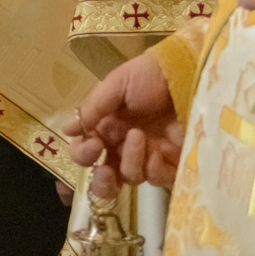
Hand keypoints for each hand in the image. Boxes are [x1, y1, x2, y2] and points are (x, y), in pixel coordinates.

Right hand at [62, 49, 183, 195]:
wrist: (188, 74)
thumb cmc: (148, 76)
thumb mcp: (115, 86)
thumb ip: (92, 109)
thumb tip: (66, 130)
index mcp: (106, 127)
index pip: (86, 152)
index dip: (83, 154)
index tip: (93, 145)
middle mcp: (124, 145)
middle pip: (106, 176)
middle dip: (102, 181)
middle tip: (106, 172)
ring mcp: (149, 155)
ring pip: (131, 177)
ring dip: (131, 161)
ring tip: (139, 136)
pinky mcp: (174, 163)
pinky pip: (157, 178)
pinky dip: (153, 168)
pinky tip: (157, 149)